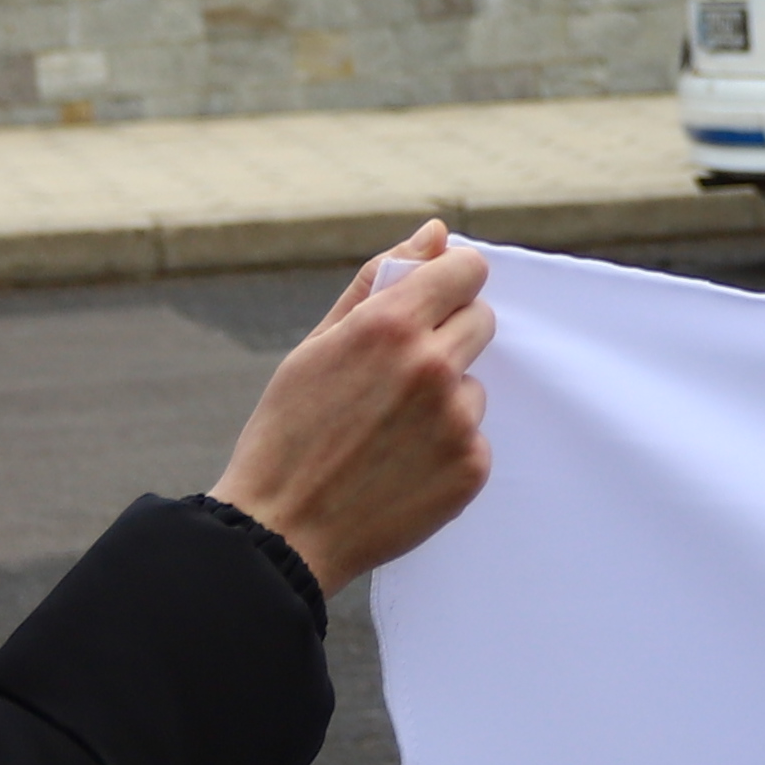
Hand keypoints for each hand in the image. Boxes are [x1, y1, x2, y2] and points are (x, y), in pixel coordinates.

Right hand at [215, 222, 496, 590]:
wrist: (282, 532)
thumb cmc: (289, 432)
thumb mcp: (317, 345)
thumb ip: (380, 281)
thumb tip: (437, 232)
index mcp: (391, 325)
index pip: (467, 269)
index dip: (451, 281)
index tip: (436, 299)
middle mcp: (433, 366)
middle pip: (482, 319)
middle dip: (449, 333)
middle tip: (400, 374)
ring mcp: (457, 420)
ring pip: (475, 382)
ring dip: (446, 396)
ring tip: (389, 431)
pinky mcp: (471, 467)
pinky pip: (475, 436)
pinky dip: (446, 446)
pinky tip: (401, 466)